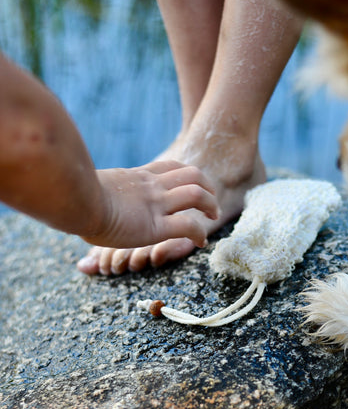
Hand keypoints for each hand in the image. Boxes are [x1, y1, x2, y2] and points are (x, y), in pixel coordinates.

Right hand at [83, 160, 218, 248]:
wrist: (75, 200)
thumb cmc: (74, 195)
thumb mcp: (91, 187)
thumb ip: (98, 191)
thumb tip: (81, 198)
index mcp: (138, 176)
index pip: (170, 167)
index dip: (186, 175)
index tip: (192, 187)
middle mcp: (151, 187)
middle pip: (192, 174)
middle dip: (207, 186)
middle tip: (211, 202)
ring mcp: (155, 204)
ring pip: (197, 195)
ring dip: (210, 205)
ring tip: (213, 217)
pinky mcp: (155, 226)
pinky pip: (188, 226)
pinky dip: (200, 234)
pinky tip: (201, 242)